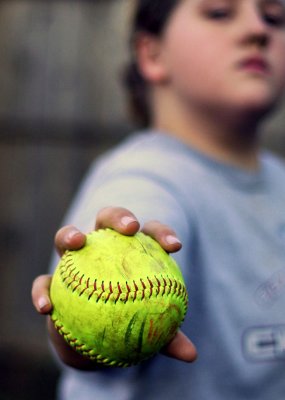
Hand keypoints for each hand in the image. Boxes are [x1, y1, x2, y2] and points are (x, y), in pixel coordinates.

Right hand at [31, 207, 196, 367]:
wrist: (95, 336)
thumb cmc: (128, 321)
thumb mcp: (148, 330)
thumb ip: (167, 336)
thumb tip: (190, 354)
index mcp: (130, 251)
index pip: (149, 234)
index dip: (162, 234)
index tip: (175, 247)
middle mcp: (101, 248)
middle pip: (107, 219)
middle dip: (118, 216)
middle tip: (131, 228)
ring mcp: (74, 260)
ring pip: (66, 236)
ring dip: (69, 234)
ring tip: (77, 242)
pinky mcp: (51, 281)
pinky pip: (43, 282)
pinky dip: (42, 292)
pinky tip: (46, 308)